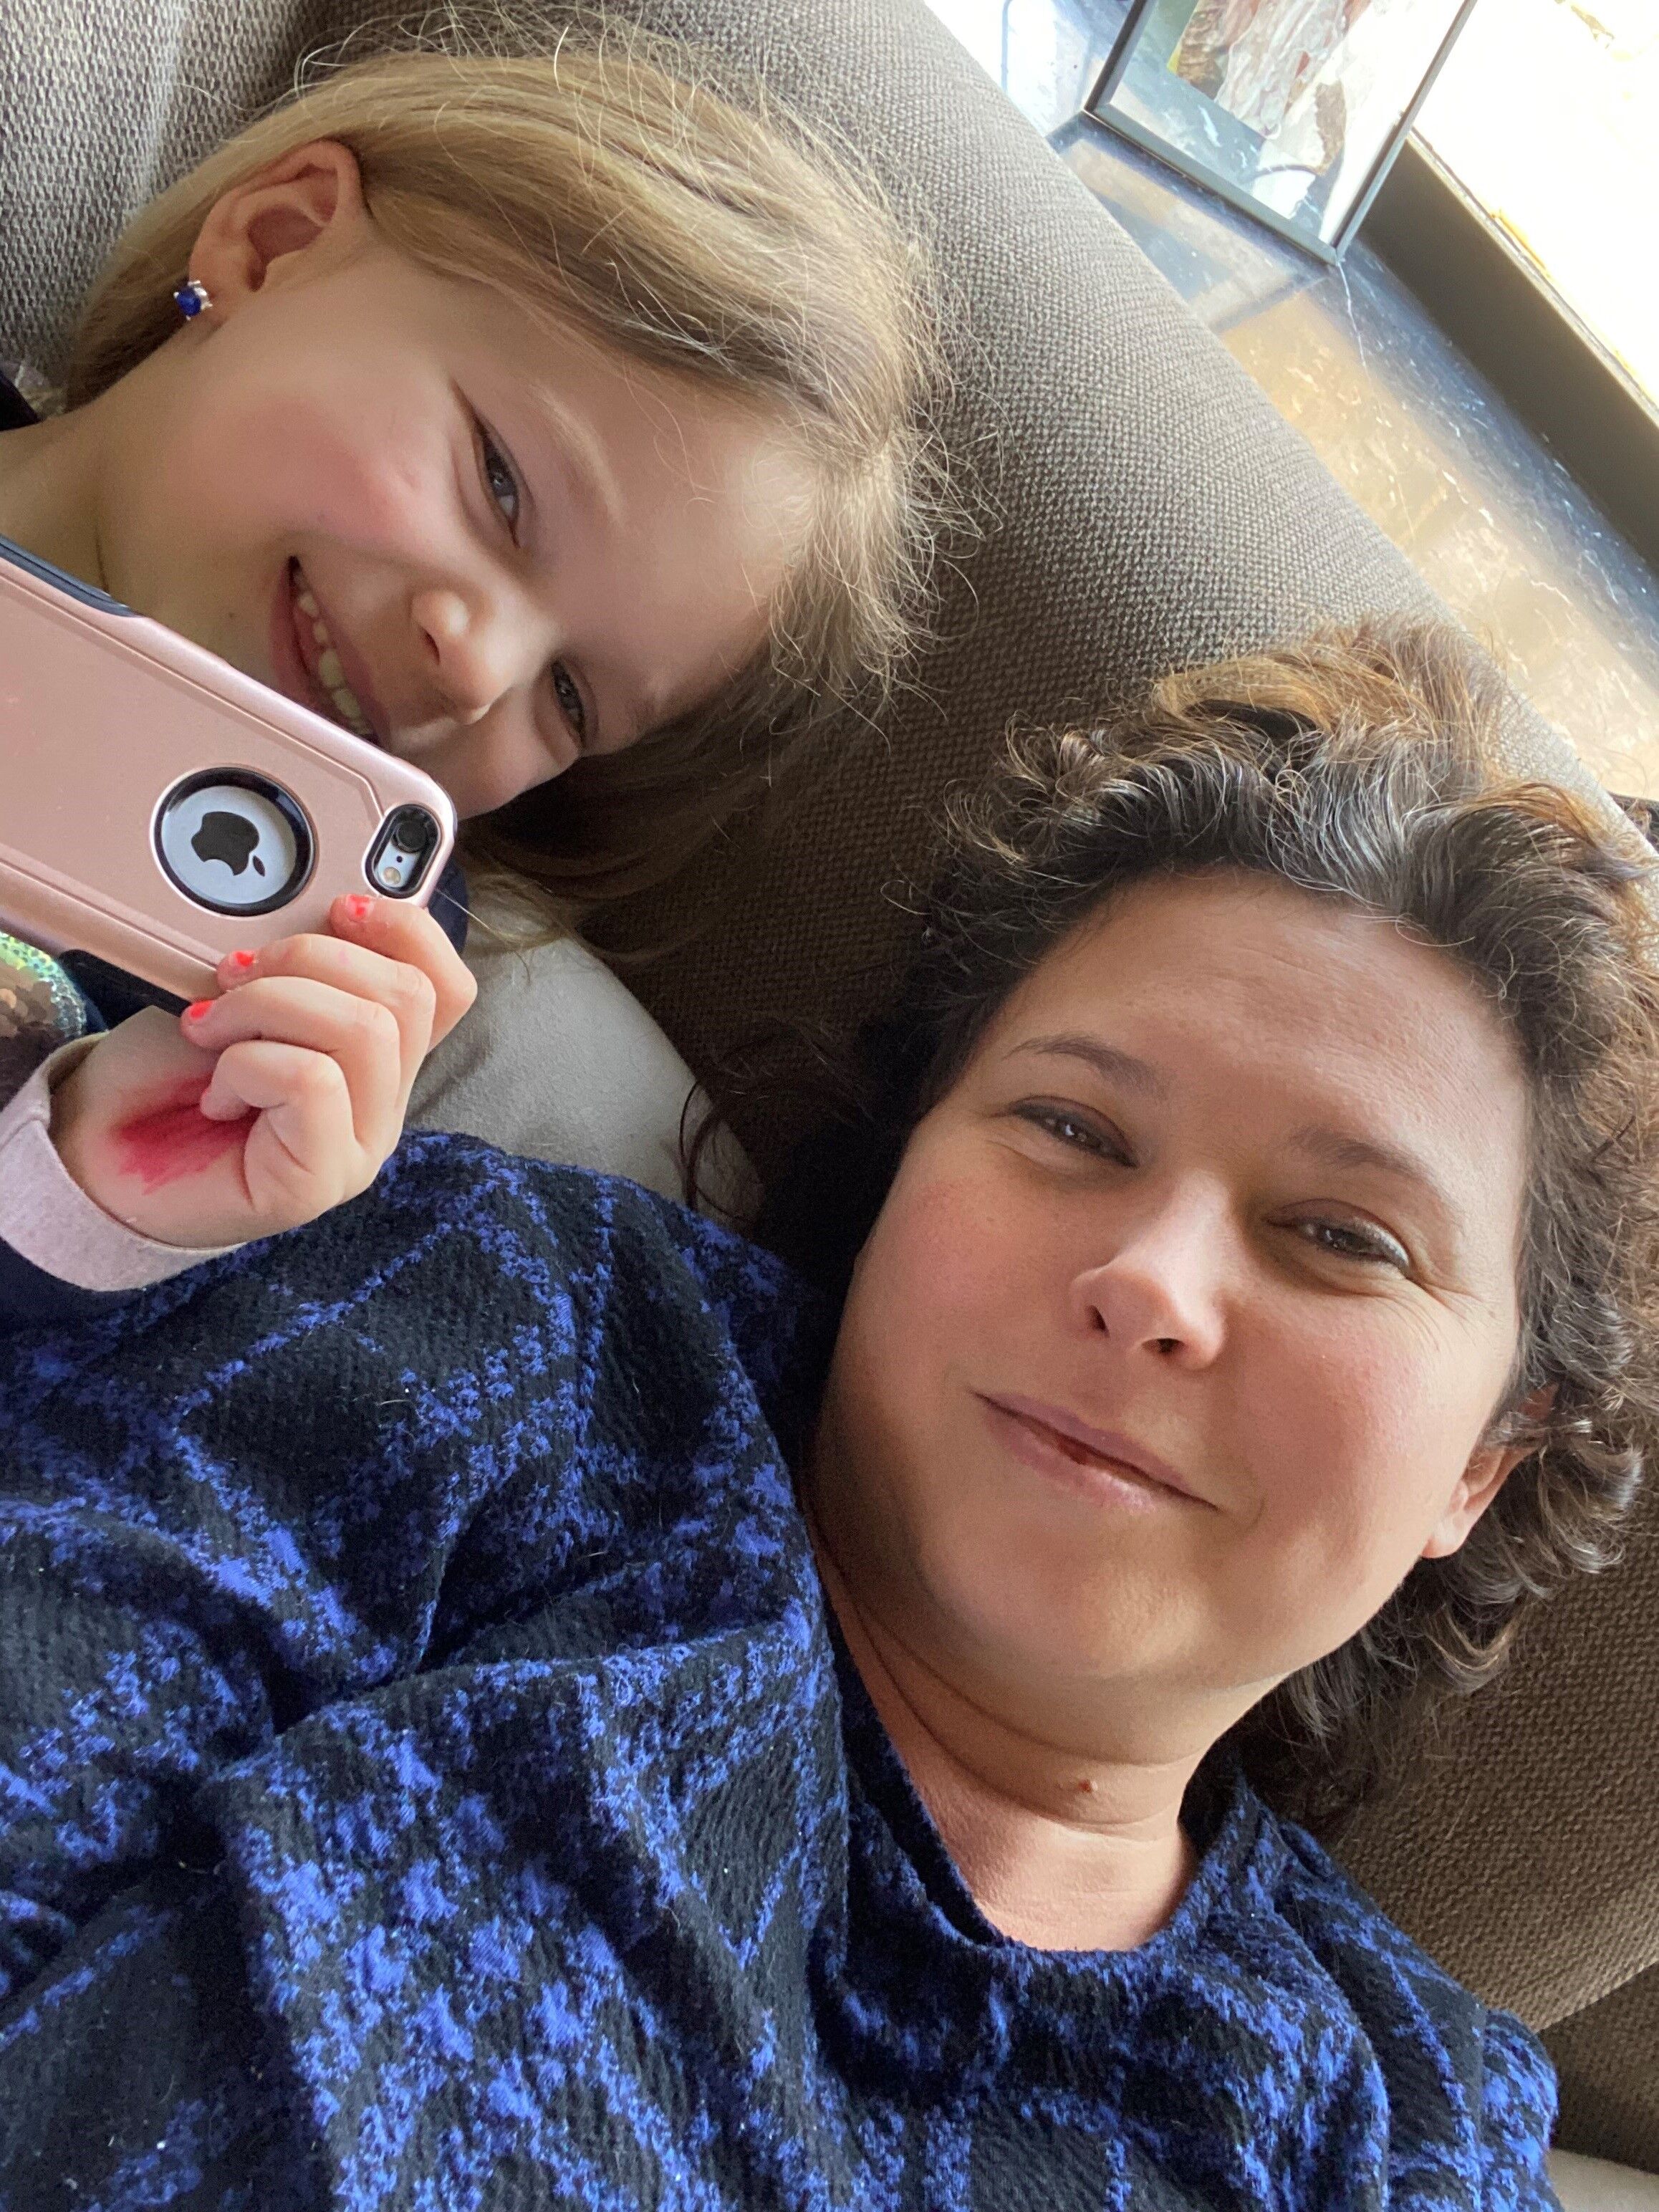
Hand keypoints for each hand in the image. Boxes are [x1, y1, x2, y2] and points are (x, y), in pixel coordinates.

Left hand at [50, 895, 476, 1248]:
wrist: (97, 1145)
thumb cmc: (164, 1067)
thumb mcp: (233, 984)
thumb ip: (294, 958)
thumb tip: (325, 910)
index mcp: (376, 1052)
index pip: (446, 987)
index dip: (407, 929)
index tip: (336, 905)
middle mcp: (382, 1102)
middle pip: (408, 997)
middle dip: (310, 958)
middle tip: (232, 974)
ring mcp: (359, 1146)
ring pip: (363, 1032)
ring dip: (267, 1007)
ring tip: (210, 1030)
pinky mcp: (321, 1181)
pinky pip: (313, 1081)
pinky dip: (247, 1065)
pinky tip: (216, 1094)